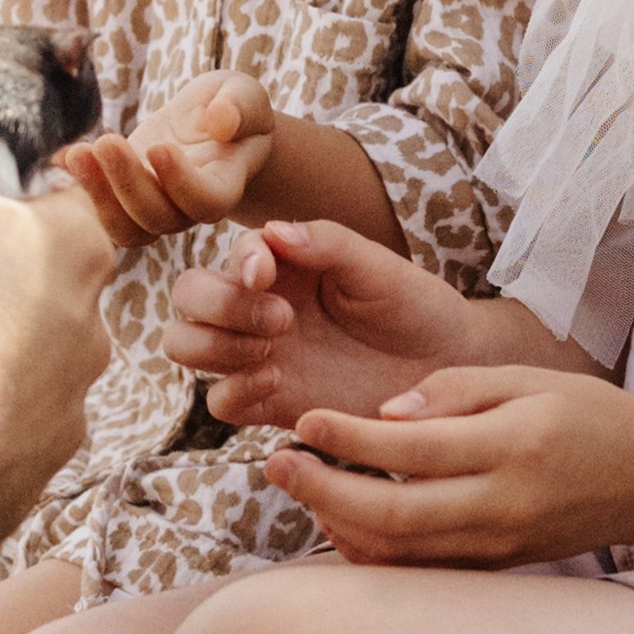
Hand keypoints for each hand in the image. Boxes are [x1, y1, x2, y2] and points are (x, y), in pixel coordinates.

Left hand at [60, 70, 272, 246]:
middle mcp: (188, 207)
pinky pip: (102, 209)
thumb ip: (239, 107)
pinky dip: (80, 187)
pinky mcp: (125, 196)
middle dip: (129, 184)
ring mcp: (155, 206)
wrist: (213, 122)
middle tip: (108, 142)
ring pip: (126, 227)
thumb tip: (220, 121)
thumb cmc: (233, 107)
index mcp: (224, 183)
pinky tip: (63, 157)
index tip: (159, 147)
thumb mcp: (245, 94)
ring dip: (98, 194)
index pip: (206, 201)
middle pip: (158, 218)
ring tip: (79, 154)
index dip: (181, 183)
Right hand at [166, 219, 490, 426]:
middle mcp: (259, 306)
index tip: (266, 277)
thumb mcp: (378, 266)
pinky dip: (232, 393)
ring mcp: (258, 355)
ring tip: (270, 353)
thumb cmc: (415, 306)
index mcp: (282, 265)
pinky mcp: (269, 402)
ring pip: (186, 344)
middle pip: (188, 297)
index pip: (231, 255)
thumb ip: (326, 243)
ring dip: (214, 346)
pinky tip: (277, 383)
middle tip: (278, 320)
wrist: (447, 370)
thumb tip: (272, 231)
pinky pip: (219, 401)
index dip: (238, 264)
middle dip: (217, 304)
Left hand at [267, 366, 633, 569]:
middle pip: (397, 516)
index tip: (305, 421)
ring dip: (339, 525)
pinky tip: (341, 518)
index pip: (415, 450)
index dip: (351, 438)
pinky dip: (371, 552)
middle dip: (325, 493)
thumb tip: (383, 411)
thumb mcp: (524, 377)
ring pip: (402, 555)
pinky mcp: (494, 567)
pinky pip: (420, 571)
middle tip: (275, 465)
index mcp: (513, 445)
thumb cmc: (582, 413)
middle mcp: (504, 505)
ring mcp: (499, 545)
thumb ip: (452, 390)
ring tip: (300, 485)